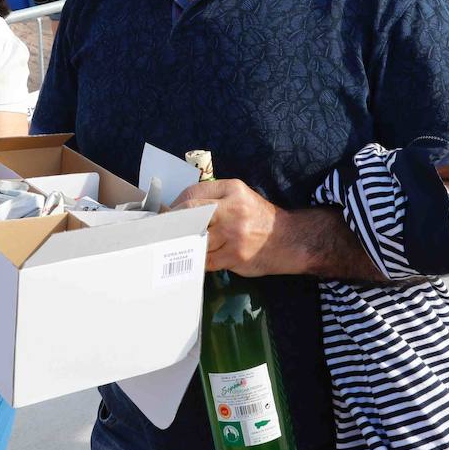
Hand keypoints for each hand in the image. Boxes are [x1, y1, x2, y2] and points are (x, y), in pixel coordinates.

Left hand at [168, 179, 286, 275]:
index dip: (174, 205)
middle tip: (160, 231)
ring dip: (182, 244)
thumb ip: (212, 198)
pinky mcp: (235, 256)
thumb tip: (176, 209)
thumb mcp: (239, 197)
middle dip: (171, 223)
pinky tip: (192, 259)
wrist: (288, 240)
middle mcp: (232, 209)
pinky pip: (205, 260)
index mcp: (232, 189)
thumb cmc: (257, 217)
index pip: (192, 194)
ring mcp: (233, 234)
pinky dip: (196, 260)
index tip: (165, 215)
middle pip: (190, 214)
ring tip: (173, 246)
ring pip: (195, 239)